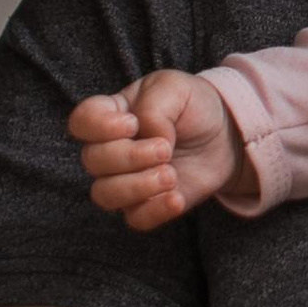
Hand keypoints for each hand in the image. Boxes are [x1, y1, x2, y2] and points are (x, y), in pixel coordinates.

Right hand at [68, 70, 249, 227]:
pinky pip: (134, 219)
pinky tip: (177, 197)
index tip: (133, 124)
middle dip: (130, 156)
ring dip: (137, 186)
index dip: (100, 126)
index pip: (81, 122)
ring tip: (171, 175)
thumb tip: (146, 137)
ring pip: (104, 194)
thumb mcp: (175, 87)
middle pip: (92, 160)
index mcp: (113, 114)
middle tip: (166, 149)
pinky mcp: (146, 205)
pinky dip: (155, 210)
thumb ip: (152, 107)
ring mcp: (126, 180)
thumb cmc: (194, 106)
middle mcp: (111, 149)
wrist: (226, 136)